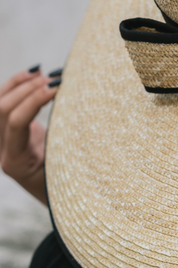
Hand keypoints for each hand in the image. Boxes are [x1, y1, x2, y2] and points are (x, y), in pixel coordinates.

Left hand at [0, 68, 59, 204]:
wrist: (51, 194)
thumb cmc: (67, 182)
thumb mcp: (68, 166)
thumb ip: (66, 142)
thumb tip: (80, 108)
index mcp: (15, 162)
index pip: (16, 123)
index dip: (35, 101)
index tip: (57, 88)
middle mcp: (0, 151)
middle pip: (2, 110)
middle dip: (27, 90)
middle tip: (52, 80)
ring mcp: (0, 139)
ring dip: (18, 84)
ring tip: (40, 73)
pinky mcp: (6, 130)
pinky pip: (4, 105)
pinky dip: (15, 86)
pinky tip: (32, 74)